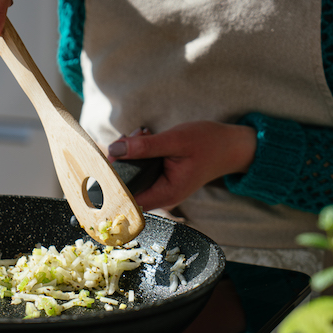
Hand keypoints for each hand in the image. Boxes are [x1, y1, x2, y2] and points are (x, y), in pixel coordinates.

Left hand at [107, 122, 256, 210]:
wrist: (231, 145)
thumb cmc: (209, 143)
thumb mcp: (175, 140)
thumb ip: (145, 147)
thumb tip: (115, 150)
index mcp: (166, 193)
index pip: (127, 199)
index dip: (110, 185)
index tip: (100, 166)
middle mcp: (162, 195)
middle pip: (126, 187)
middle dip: (120, 163)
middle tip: (128, 138)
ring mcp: (161, 188)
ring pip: (132, 176)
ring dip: (129, 154)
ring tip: (141, 134)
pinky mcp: (160, 178)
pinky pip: (140, 170)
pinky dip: (138, 153)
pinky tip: (144, 137)